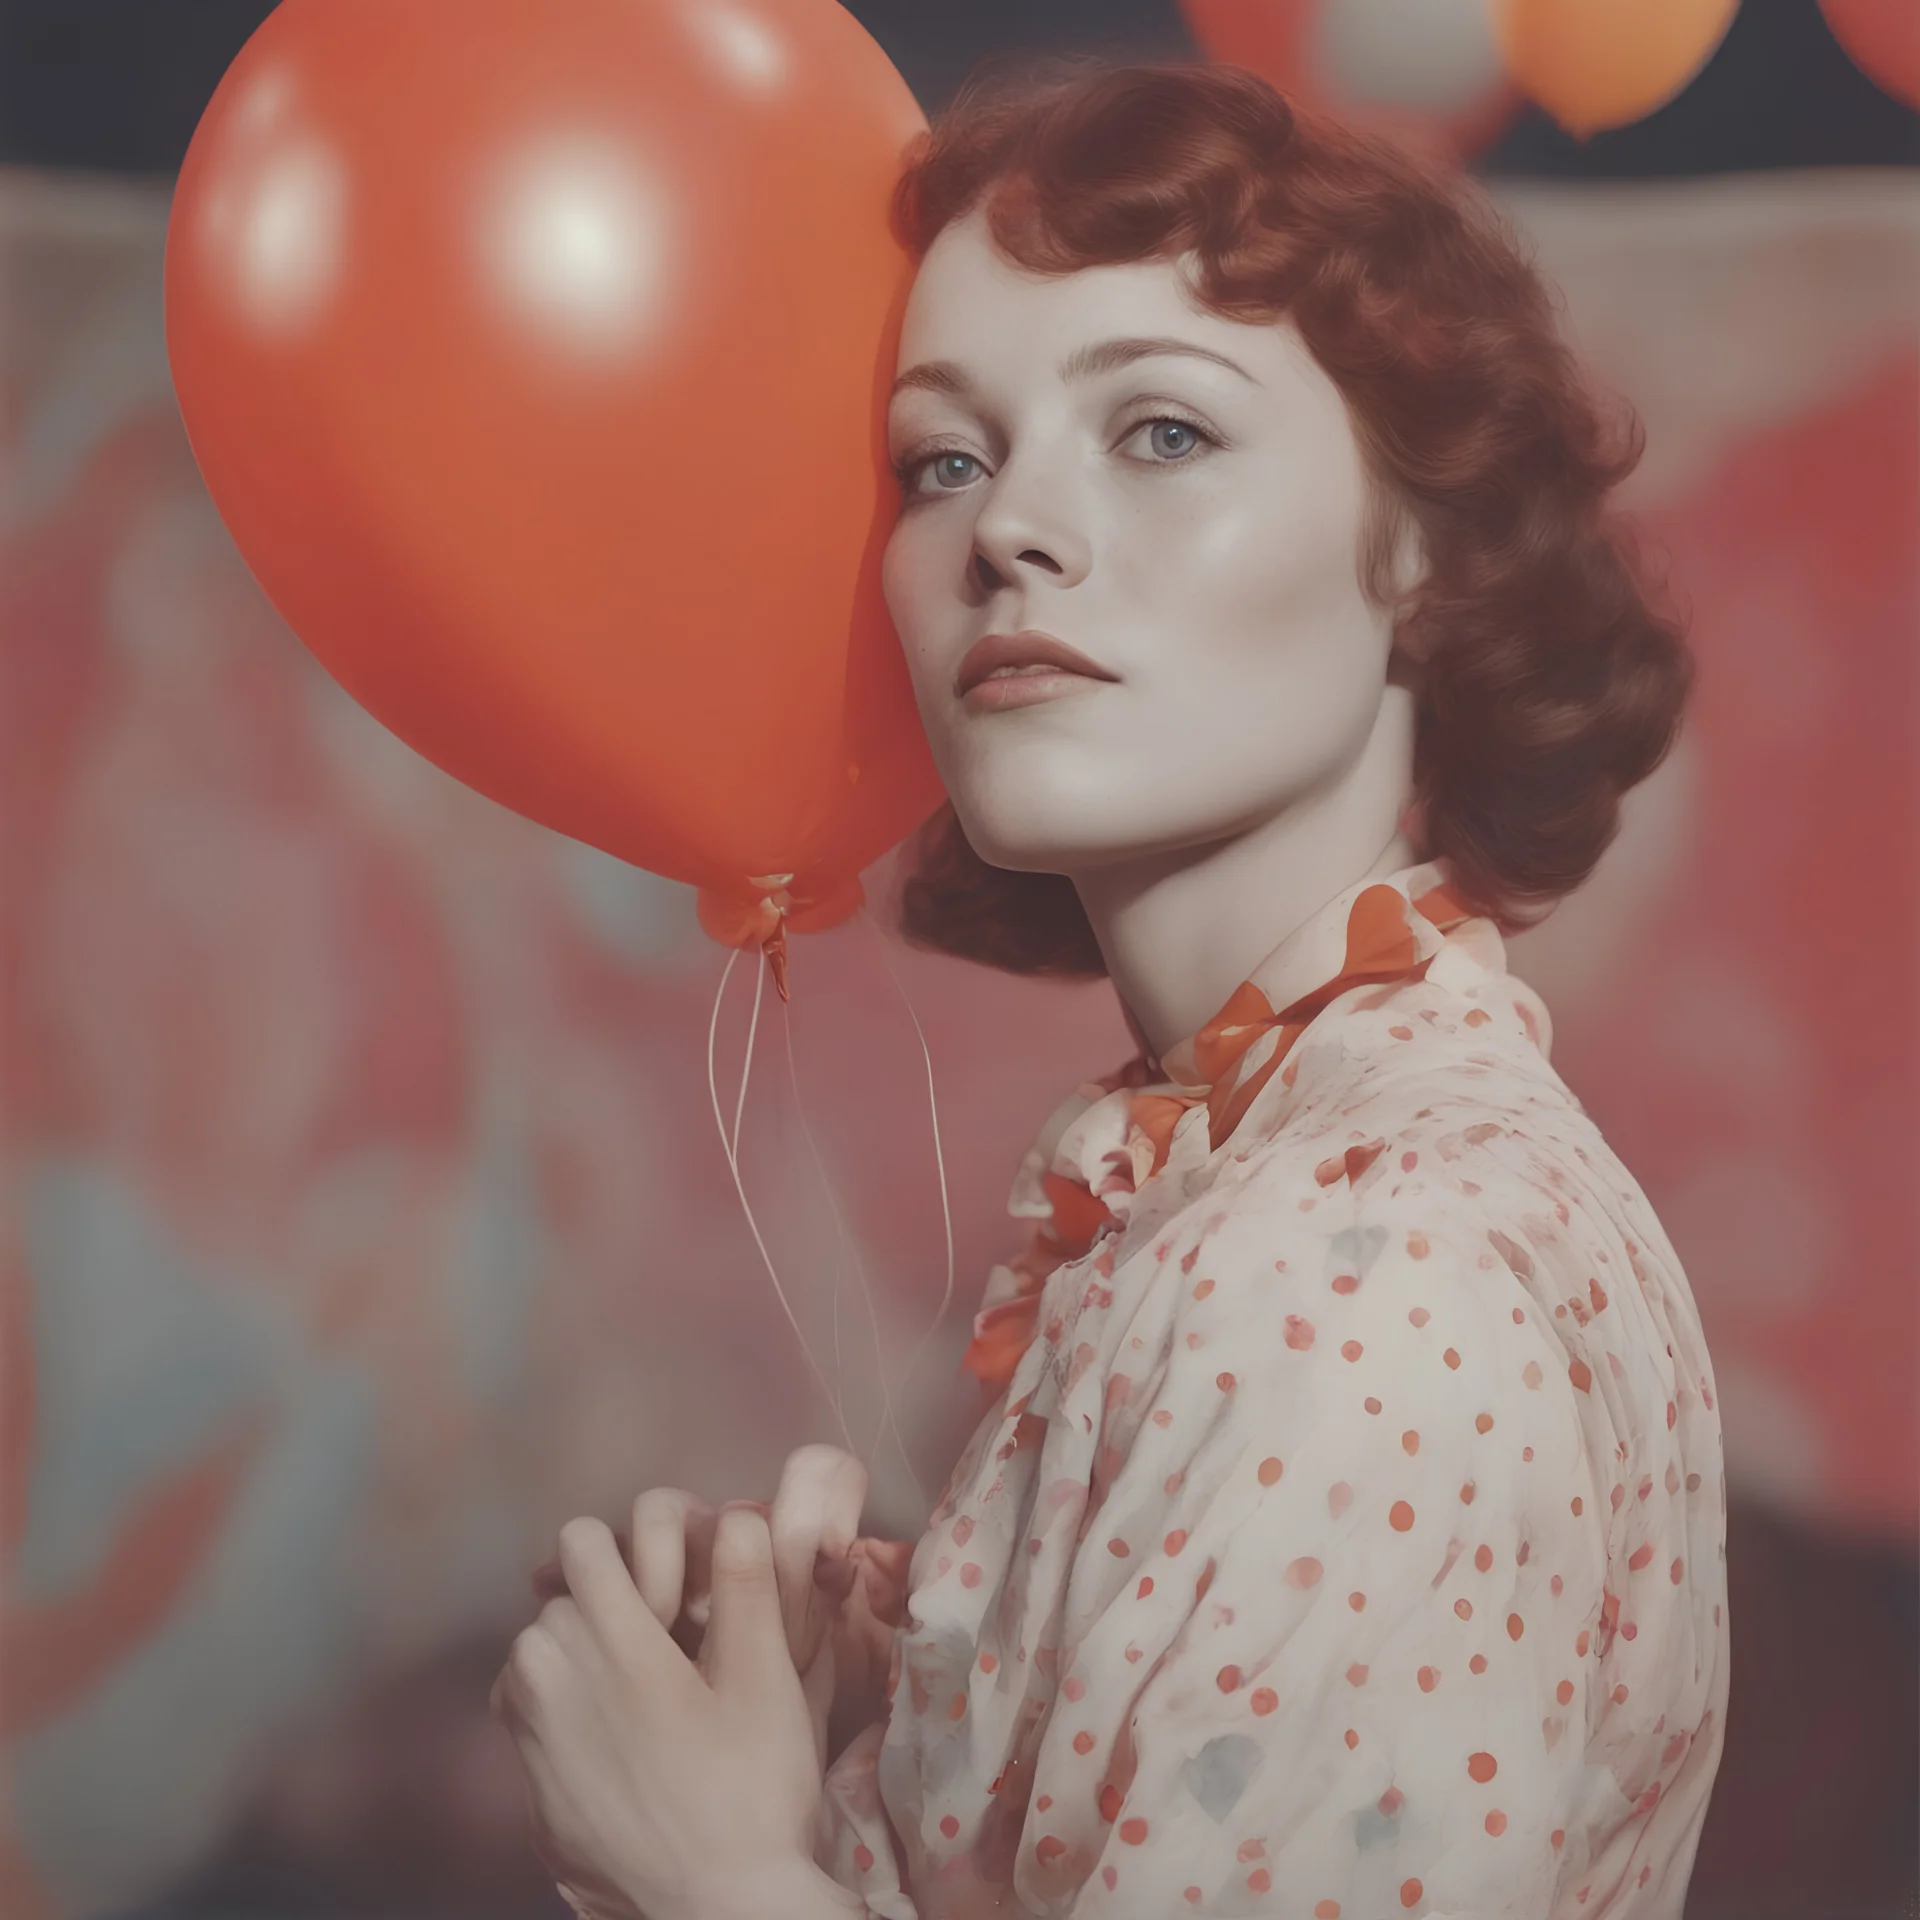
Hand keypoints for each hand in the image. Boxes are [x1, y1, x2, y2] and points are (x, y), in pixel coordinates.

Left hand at [492, 1505, 855, 1919]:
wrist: (716, 1912)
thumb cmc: (751, 1789)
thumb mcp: (766, 1676)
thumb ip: (746, 1581)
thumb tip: (735, 1510)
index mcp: (607, 1640)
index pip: (580, 1541)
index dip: (633, 1550)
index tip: (675, 1592)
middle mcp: (548, 1682)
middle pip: (562, 1597)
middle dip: (613, 1607)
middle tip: (676, 1650)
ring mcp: (528, 1744)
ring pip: (540, 1656)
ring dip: (585, 1657)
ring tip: (648, 1697)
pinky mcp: (528, 1796)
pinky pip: (533, 1721)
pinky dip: (570, 1717)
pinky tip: (625, 1750)